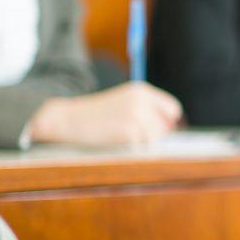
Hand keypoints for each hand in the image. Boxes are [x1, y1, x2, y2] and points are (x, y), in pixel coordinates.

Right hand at [30, 82, 181, 145]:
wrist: (66, 119)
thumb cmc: (97, 115)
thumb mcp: (124, 103)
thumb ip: (148, 110)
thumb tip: (173, 126)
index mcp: (142, 90)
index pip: (172, 109)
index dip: (166, 121)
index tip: (154, 128)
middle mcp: (142, 100)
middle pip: (164, 127)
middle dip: (151, 134)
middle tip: (126, 132)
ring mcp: (137, 115)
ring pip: (154, 139)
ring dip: (140, 143)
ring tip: (119, 135)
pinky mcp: (130, 131)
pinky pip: (141, 148)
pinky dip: (130, 149)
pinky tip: (114, 141)